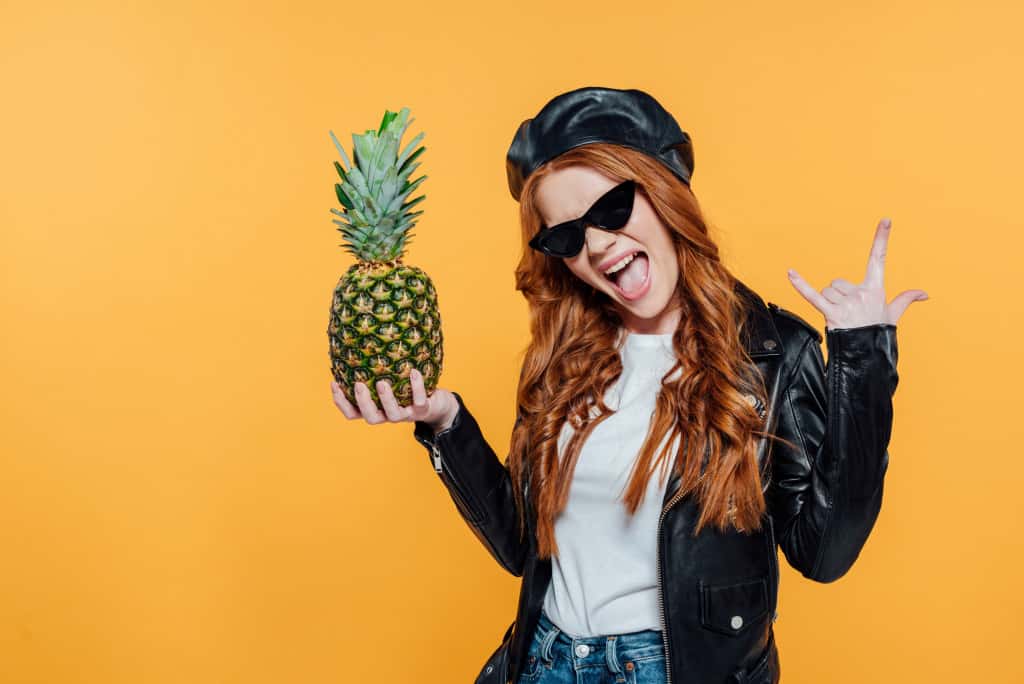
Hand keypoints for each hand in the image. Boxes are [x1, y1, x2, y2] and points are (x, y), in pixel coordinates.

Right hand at [330, 369, 457, 432]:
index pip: (352, 413)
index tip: (334, 383)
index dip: (341, 402)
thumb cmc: (407, 388)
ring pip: (393, 415)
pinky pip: (419, 401)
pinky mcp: (423, 410)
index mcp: (376, 409)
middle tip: (359, 384)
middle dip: (363, 402)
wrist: (438, 404)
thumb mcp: (390, 379)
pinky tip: (414, 371)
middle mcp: (388, 415)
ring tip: (382, 382)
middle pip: (371, 418)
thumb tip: (358, 337)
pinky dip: (416, 387)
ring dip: (386, 399)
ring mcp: (406, 415)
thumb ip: (374, 369)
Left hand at [786, 217, 928, 329]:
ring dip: (828, 304)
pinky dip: (800, 285)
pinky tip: (790, 273)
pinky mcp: (832, 314)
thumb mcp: (892, 314)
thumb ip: (905, 300)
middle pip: (837, 283)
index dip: (882, 239)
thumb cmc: (877, 332)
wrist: (868, 355)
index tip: (886, 220)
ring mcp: (847, 304)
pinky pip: (812, 296)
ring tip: (840, 319)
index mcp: (875, 289)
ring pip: (826, 292)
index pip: (879, 259)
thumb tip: (924, 294)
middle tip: (847, 313)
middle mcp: (862, 293)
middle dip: (838, 296)